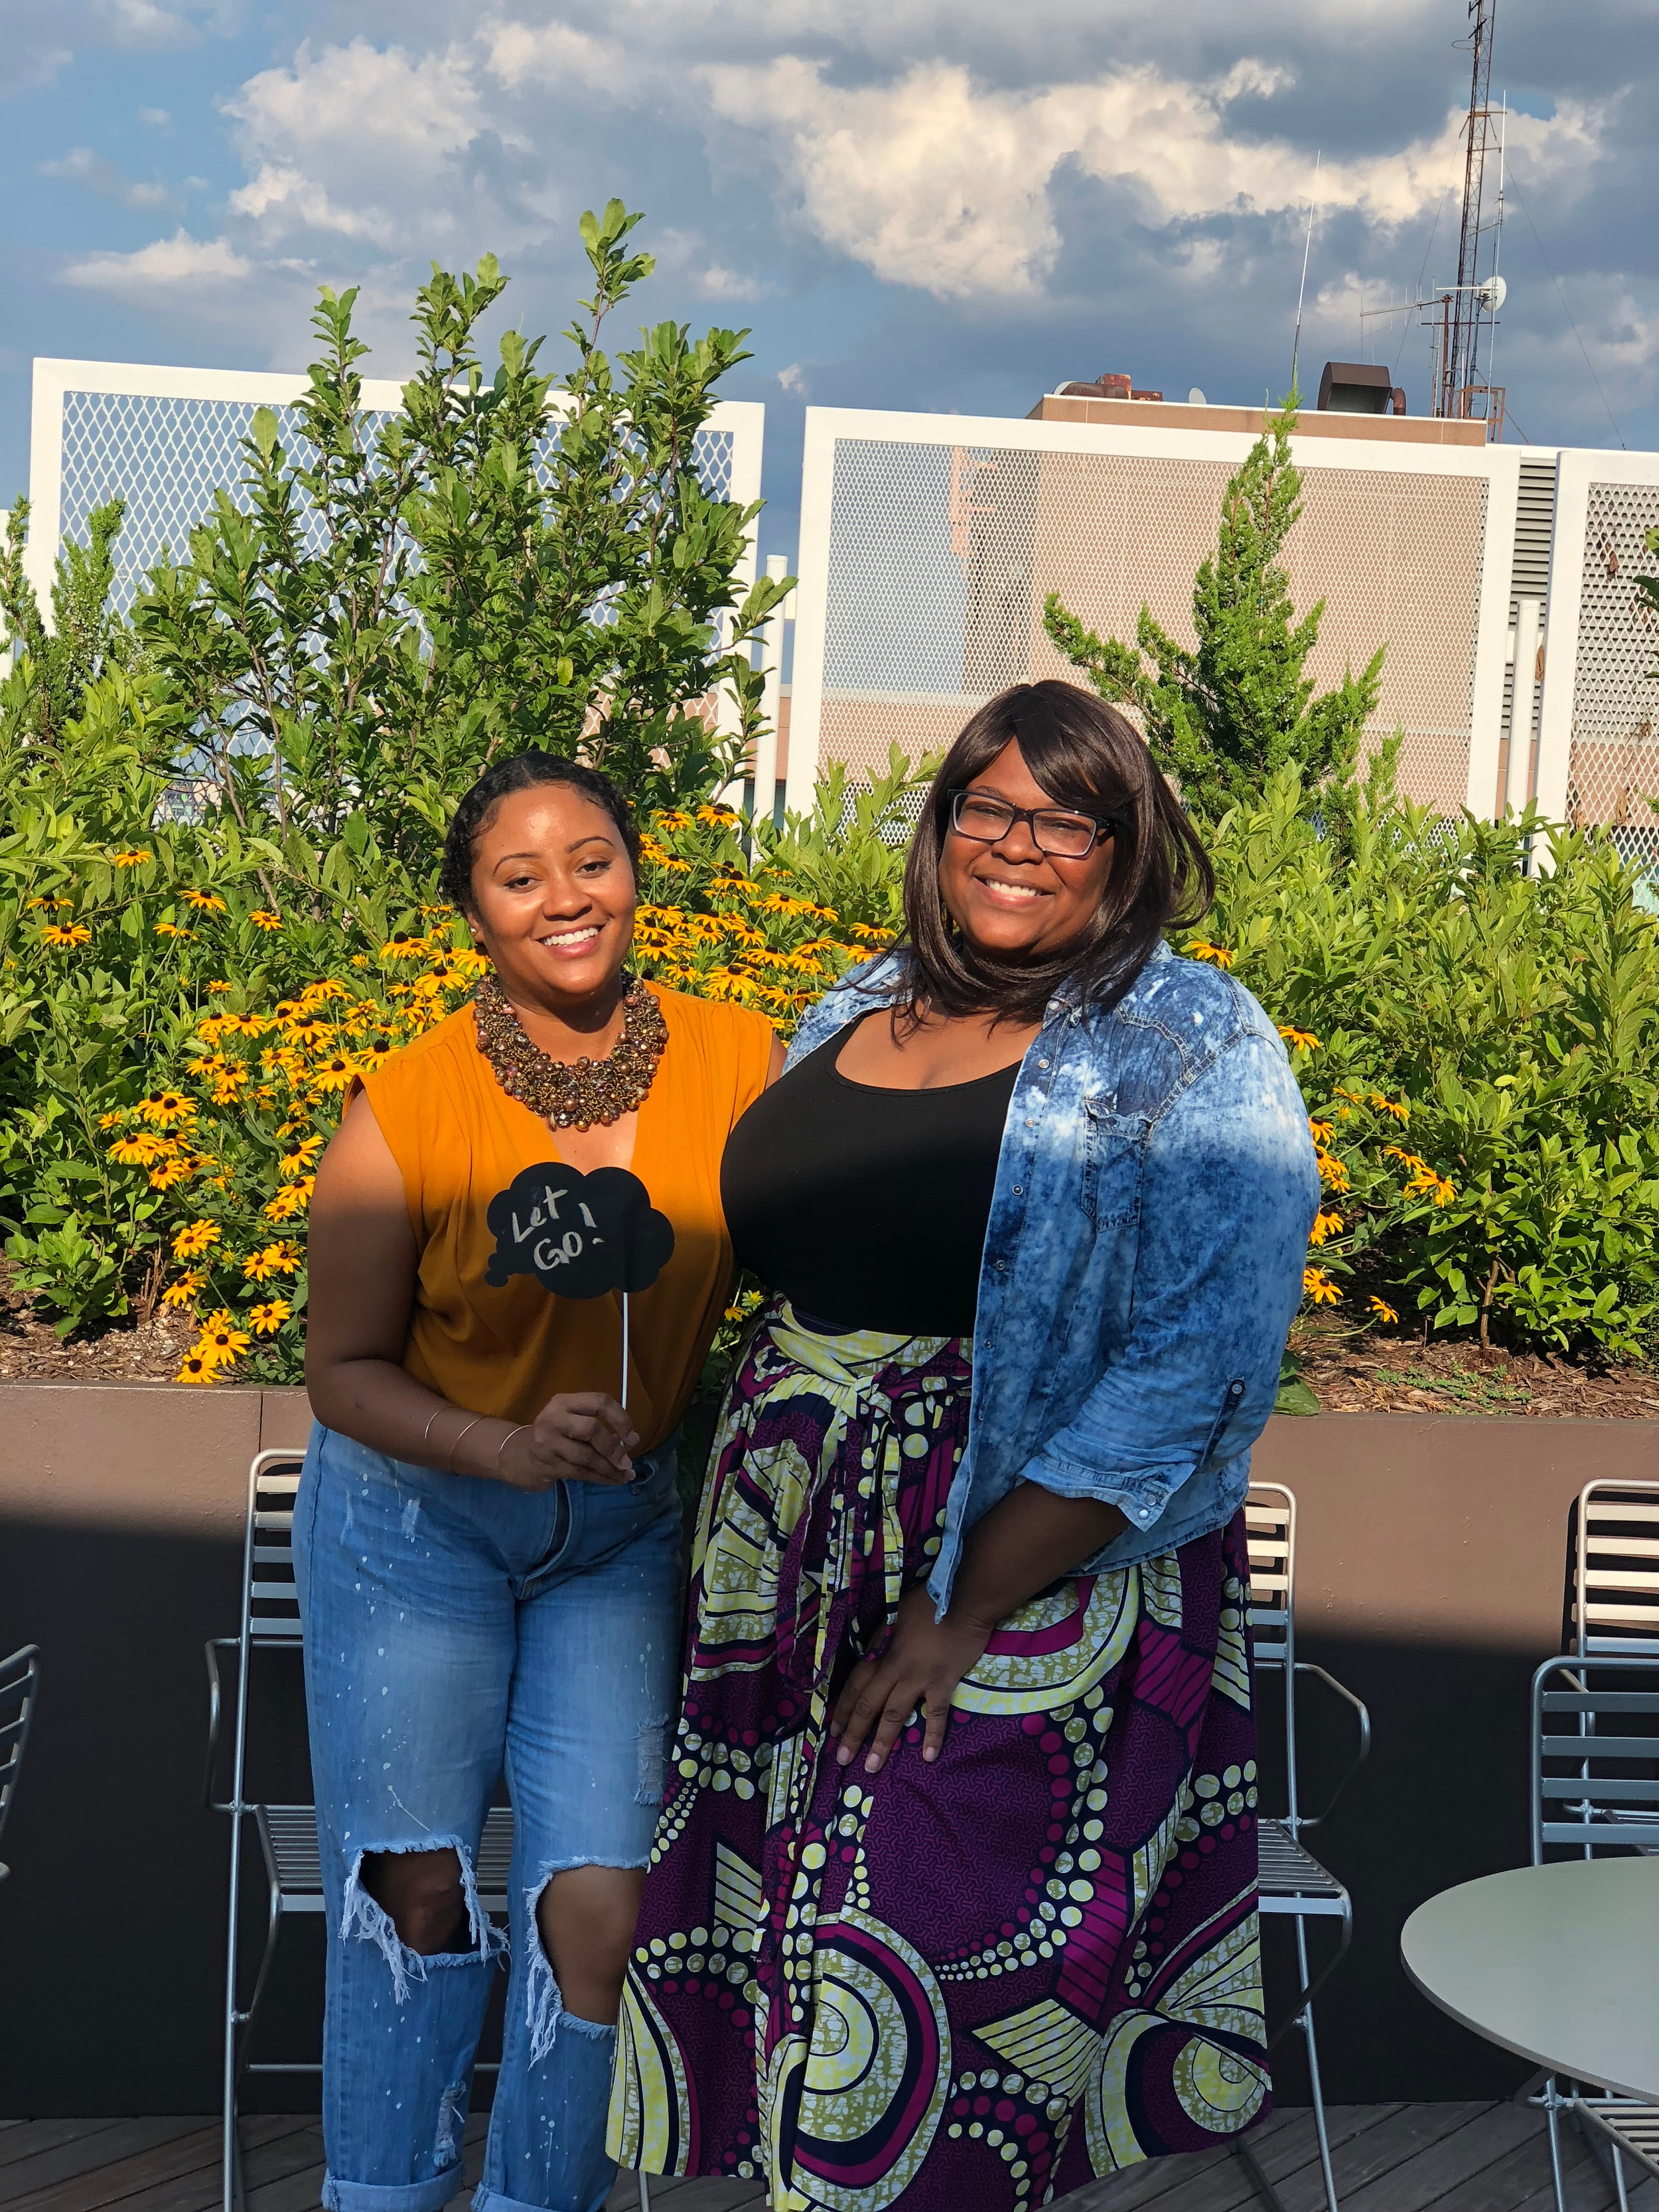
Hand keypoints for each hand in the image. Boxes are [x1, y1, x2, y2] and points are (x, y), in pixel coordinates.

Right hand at [499, 1393, 638, 1489]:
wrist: (516, 1455)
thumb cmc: (553, 1435)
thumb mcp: (571, 1421)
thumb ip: (599, 1427)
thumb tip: (631, 1441)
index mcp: (564, 1402)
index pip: (599, 1401)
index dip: (620, 1418)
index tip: (631, 1435)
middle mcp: (554, 1419)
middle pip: (591, 1429)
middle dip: (613, 1447)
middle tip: (627, 1461)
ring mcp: (547, 1443)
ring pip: (587, 1456)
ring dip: (610, 1468)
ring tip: (625, 1475)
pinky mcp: (547, 1465)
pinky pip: (580, 1473)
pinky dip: (600, 1478)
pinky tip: (612, 1480)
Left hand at [829, 1585, 994, 1775]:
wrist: (963, 1600)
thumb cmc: (927, 1602)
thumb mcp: (895, 1614)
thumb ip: (883, 1638)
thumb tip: (872, 1653)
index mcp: (880, 1652)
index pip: (855, 1685)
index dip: (843, 1709)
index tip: (833, 1731)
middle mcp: (894, 1669)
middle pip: (867, 1705)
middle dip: (853, 1733)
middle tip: (843, 1759)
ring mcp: (918, 1678)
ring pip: (894, 1715)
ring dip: (881, 1743)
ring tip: (871, 1767)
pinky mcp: (943, 1682)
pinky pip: (935, 1714)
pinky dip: (932, 1735)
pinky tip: (927, 1757)